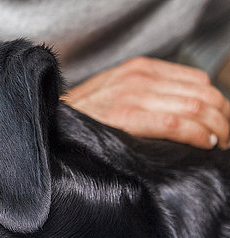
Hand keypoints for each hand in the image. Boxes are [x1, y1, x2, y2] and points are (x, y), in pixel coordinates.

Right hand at [63, 57, 229, 148]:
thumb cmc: (81, 118)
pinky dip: (198, 134)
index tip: (220, 124)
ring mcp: (133, 94)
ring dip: (217, 129)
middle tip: (226, 138)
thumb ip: (146, 95)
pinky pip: (178, 122)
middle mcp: (140, 78)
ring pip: (197, 107)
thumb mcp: (114, 94)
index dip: (217, 103)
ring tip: (220, 144)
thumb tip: (183, 111)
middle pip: (203, 94)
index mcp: (139, 69)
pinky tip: (203, 143)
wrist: (49, 124)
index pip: (197, 80)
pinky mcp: (127, 115)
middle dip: (223, 118)